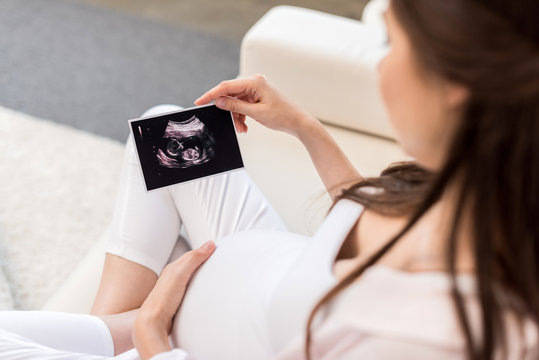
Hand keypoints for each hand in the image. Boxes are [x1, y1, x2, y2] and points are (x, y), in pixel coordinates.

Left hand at [133, 241, 215, 359]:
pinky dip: (196, 286)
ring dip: (198, 273)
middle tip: (214, 255)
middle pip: (189, 265)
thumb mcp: (180, 274)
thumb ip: (193, 259)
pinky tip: (200, 291)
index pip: (191, 255)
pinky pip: (189, 289)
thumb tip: (208, 245)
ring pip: (189, 277)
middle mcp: (172, 278)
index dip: (203, 250)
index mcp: (172, 269)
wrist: (152, 323)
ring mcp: (174, 290)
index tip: (214, 247)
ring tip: (210, 270)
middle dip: (201, 259)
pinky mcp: (177, 302)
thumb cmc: (163, 299)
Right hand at [194, 73, 315, 137]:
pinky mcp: (258, 96)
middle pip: (230, 94)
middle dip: (227, 110)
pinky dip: (241, 115)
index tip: (199, 102)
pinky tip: (245, 126)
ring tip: (241, 128)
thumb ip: (235, 106)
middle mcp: (254, 82)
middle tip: (227, 122)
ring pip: (236, 102)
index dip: (211, 94)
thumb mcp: (256, 113)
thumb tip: (218, 101)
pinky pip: (243, 104)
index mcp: (254, 82)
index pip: (226, 86)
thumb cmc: (282, 116)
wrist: (298, 122)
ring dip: (236, 116)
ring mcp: (256, 89)